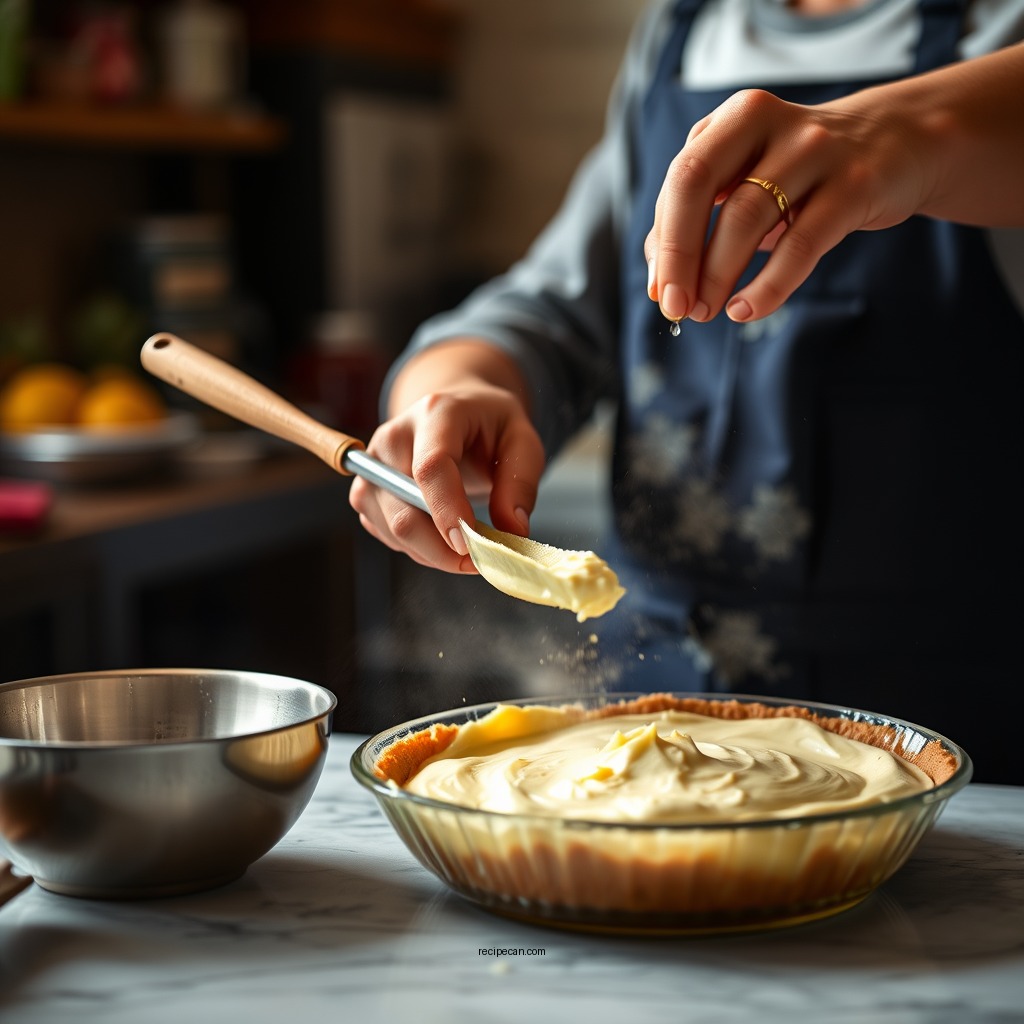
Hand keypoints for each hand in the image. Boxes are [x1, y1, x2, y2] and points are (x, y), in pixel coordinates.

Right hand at [349, 366, 544, 572]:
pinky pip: (388, 536)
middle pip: (404, 510)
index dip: (447, 511)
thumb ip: (521, 483)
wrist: (454, 413)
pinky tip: (442, 537)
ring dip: (434, 553)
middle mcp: (393, 438)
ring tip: (468, 544)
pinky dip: (419, 549)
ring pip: (393, 530)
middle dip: (442, 550)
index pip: (431, 468)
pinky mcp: (365, 491)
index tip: (469, 547)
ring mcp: (372, 467)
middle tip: (481, 561)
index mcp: (436, 414)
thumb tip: (513, 530)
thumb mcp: (522, 441)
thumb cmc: (489, 425)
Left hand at [645, 86, 931, 323]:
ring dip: (718, 275)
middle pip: (698, 184)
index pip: (681, 178)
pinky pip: (801, 245)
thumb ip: (699, 216)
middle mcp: (770, 124)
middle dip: (680, 254)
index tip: (660, 292)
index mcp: (736, 117)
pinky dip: (768, 286)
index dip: (663, 240)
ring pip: (747, 217)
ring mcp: (815, 150)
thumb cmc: (805, 173)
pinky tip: (746, 310)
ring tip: (708, 311)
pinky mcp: (854, 186)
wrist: (901, 145)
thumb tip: (659, 275)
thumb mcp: (749, 179)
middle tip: (676, 306)